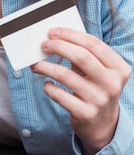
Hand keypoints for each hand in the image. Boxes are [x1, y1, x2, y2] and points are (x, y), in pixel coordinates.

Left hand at [30, 27, 131, 154]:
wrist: (102, 123)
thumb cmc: (95, 88)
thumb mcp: (98, 71)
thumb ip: (83, 54)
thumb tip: (55, 37)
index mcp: (119, 68)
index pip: (93, 43)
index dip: (70, 34)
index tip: (53, 32)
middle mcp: (112, 83)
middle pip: (81, 56)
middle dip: (58, 47)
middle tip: (44, 45)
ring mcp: (99, 100)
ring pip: (65, 75)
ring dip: (46, 67)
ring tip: (36, 65)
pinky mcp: (85, 113)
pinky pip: (59, 95)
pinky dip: (48, 87)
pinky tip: (48, 84)